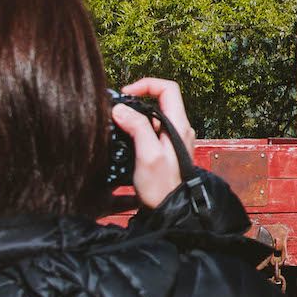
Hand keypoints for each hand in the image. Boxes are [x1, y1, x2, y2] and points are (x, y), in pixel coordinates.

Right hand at [111, 78, 197, 209]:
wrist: (170, 210)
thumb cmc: (161, 187)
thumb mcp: (147, 155)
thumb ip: (137, 128)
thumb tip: (120, 109)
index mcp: (179, 125)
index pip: (168, 88)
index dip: (146, 85)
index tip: (126, 94)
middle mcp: (179, 128)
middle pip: (158, 100)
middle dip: (135, 101)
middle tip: (117, 112)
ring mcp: (173, 138)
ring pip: (152, 115)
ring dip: (134, 116)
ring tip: (117, 125)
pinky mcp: (165, 149)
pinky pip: (150, 130)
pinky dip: (136, 128)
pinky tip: (124, 139)